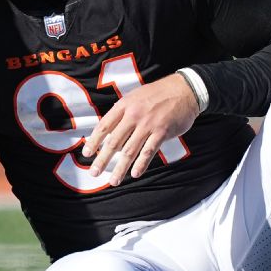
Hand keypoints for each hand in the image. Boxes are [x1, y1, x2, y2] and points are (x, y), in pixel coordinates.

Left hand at [82, 74, 199, 185]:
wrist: (184, 90)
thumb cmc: (157, 94)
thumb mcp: (134, 97)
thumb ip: (122, 113)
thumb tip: (109, 130)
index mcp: (124, 106)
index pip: (104, 126)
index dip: (94, 141)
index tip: (86, 154)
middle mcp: (133, 115)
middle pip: (114, 142)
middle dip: (102, 159)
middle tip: (94, 172)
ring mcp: (148, 124)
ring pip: (130, 150)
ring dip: (121, 168)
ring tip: (114, 181)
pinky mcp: (162, 132)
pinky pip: (149, 151)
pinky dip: (141, 164)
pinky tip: (135, 173)